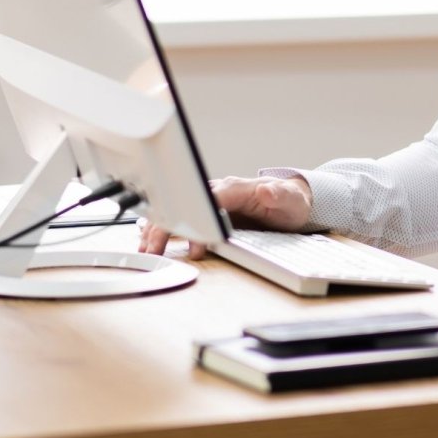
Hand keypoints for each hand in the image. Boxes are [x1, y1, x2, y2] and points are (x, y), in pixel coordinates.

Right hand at [137, 174, 312, 258]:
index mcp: (235, 188)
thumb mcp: (291, 201)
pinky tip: (147, 238)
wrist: (290, 200)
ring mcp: (210, 200)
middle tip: (155, 248)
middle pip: (184, 204)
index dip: (197, 215)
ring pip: (177, 210)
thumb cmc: (289, 202)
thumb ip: (279, 196)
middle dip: (168, 226)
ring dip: (159, 228)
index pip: (209, 197)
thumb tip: (268, 191)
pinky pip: (180, 215)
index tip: (188, 235)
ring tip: (146, 249)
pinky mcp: (207, 210)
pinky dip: (163, 226)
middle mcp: (219, 191)